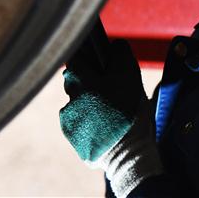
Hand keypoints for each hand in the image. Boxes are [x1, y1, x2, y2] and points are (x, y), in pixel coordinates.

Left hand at [59, 39, 145, 162]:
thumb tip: (115, 44)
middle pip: (74, 81)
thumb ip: (121, 55)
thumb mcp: (131, 77)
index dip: (87, 58)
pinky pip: (77, 121)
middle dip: (88, 82)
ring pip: (76, 102)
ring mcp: (68, 118)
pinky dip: (87, 121)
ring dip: (88, 103)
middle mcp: (69, 97)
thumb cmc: (129, 112)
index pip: (75, 58)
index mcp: (81, 80)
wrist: (126, 153)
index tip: (98, 65)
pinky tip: (103, 125)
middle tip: (107, 89)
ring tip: (108, 112)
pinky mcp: (71, 135)